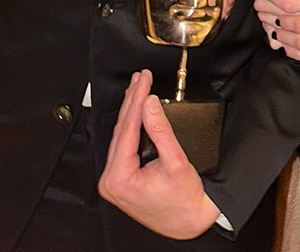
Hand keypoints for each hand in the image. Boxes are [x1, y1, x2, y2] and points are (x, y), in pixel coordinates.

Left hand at [98, 69, 219, 238]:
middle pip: (121, 129)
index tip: (145, 79)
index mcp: (118, 177)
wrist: (189, 222)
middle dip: (132, 100)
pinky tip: (137, 109)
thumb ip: (161, 130)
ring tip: (139, 87)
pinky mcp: (121, 178)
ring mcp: (114, 180)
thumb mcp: (175, 160)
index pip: (126, 128)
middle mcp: (110, 180)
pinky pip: (124, 144)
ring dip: (131, 110)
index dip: (137, 99)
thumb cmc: (184, 200)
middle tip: (142, 77)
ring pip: (121, 135)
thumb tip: (149, 103)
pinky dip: (132, 125)